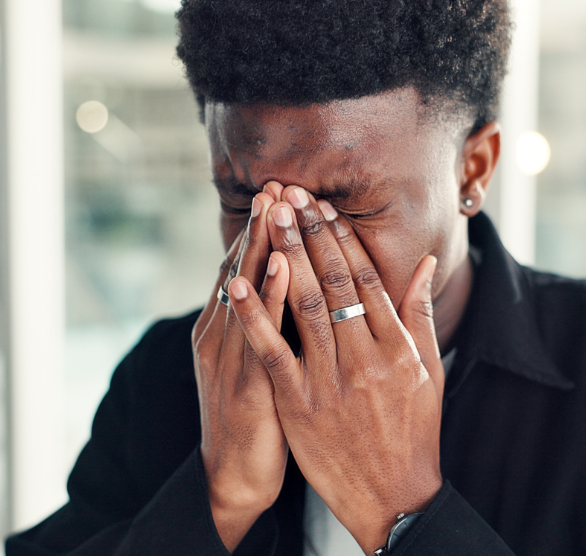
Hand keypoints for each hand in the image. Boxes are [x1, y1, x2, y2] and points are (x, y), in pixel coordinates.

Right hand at [191, 183, 289, 550]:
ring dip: (259, 246)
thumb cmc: (260, 412)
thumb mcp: (262, 359)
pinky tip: (276, 267)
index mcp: (233, 328)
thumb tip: (289, 277)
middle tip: (276, 182)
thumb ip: (273, 318)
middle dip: (260, 225)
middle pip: (242, 269)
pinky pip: (259, 335)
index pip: (247, 267)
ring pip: (245, 292)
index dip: (262, 228)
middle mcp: (225, 336)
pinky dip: (265, 298)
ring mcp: (232, 359)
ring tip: (273, 207)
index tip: (281, 190)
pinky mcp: (247, 386)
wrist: (236, 475)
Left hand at [227, 186, 444, 552]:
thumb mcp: (430, 370)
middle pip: (335, 282)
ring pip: (305, 305)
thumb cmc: (414, 430)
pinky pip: (273, 351)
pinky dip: (255, 314)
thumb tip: (424, 264)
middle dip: (310, 234)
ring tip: (271, 218)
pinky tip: (237, 281)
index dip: (344, 239)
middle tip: (291, 194)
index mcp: (398, 345)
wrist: (393, 494)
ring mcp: (330, 380)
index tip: (325, 207)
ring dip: (285, 256)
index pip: (367, 278)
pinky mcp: (299, 403)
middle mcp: (366, 356)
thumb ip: (422, 314)